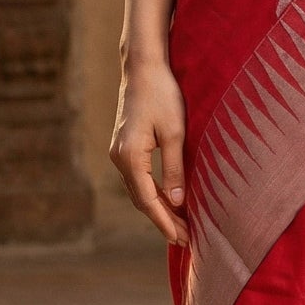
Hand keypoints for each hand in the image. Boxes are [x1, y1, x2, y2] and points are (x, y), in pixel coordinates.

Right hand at [110, 60, 189, 246]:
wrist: (143, 66)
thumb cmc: (162, 94)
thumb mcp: (175, 133)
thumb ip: (175, 169)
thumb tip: (178, 202)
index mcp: (130, 157)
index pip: (149, 201)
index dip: (166, 222)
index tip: (183, 238)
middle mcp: (119, 158)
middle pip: (141, 200)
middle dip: (163, 220)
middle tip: (185, 238)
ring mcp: (119, 152)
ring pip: (139, 190)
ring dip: (158, 208)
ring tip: (180, 224)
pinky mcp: (124, 146)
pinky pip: (138, 178)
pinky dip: (153, 192)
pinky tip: (168, 199)